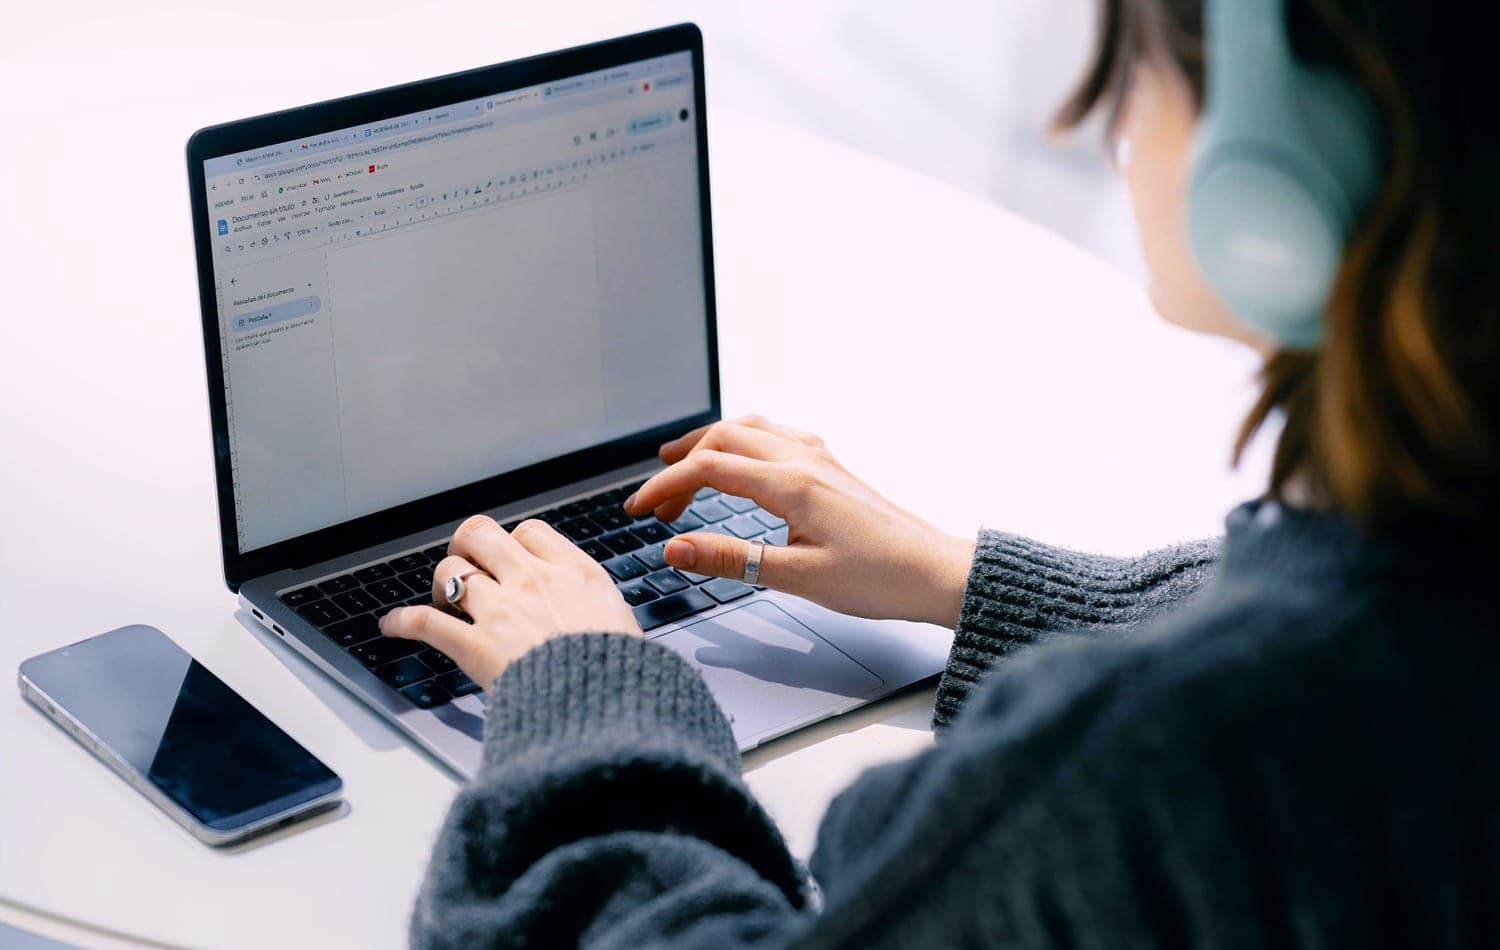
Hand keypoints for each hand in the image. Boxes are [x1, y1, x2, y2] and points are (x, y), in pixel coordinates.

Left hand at [379, 514, 641, 688]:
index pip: (530, 532)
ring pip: (451, 571)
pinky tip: (391, 625)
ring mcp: (499, 610)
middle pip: (481, 534)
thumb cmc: (618, 671)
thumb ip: (593, 603)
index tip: (512, 556)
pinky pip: (424, 623)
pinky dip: (402, 622)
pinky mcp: (474, 645)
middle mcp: (531, 580)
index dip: (515, 541)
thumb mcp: (621, 621)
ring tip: (443, 599)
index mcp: (572, 572)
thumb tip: (587, 606)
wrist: (602, 702)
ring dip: (442, 583)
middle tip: (466, 560)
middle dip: (467, 544)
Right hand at [624, 415, 975, 627]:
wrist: (936, 573)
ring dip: (712, 443)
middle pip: (725, 438)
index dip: (665, 487)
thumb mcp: (798, 578)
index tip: (638, 509)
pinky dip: (745, 440)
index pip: (709, 470)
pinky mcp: (833, 469)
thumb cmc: (879, 578)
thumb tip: (676, 548)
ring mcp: (821, 460)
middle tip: (657, 499)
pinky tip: (744, 462)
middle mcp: (805, 460)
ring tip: (684, 466)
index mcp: (791, 484)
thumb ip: (732, 560)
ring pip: (752, 428)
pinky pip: (778, 435)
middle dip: (682, 463)